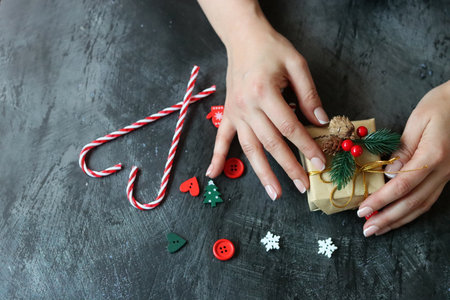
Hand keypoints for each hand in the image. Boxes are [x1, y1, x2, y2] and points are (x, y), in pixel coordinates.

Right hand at [204, 20, 328, 199]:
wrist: (243, 38)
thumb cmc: (271, 48)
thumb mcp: (297, 64)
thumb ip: (308, 95)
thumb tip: (320, 121)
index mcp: (265, 92)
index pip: (289, 127)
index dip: (306, 147)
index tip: (320, 163)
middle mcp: (247, 106)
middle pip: (270, 143)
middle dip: (289, 167)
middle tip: (303, 186)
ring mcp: (235, 112)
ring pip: (249, 148)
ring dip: (261, 173)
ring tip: (275, 193)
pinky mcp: (228, 113)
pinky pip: (221, 138)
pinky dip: (216, 157)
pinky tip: (213, 174)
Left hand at [357, 81, 449, 236]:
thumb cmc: (439, 106)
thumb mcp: (417, 122)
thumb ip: (403, 149)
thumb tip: (389, 173)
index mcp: (434, 155)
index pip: (403, 184)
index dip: (382, 200)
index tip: (363, 210)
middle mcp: (444, 170)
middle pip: (413, 201)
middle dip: (388, 218)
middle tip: (367, 230)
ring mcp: (448, 175)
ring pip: (422, 204)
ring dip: (399, 220)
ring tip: (378, 229)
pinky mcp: (446, 175)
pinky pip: (428, 199)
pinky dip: (411, 212)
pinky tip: (398, 218)